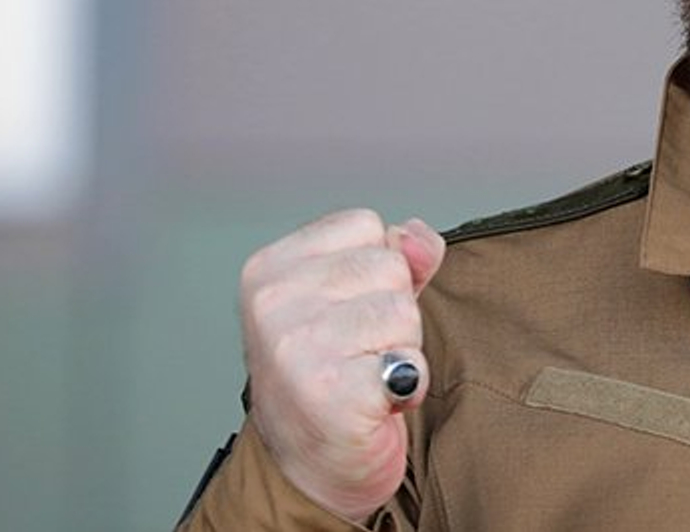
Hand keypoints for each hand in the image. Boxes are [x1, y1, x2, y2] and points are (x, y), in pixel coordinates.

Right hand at [239, 211, 444, 520]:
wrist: (314, 464)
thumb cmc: (334, 373)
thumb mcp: (357, 295)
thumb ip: (395, 254)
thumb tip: (419, 238)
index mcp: (270, 268)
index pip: (366, 225)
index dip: (379, 270)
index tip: (351, 310)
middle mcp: (272, 303)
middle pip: (391, 265)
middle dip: (395, 311)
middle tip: (361, 350)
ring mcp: (296, 348)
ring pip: (405, 311)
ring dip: (403, 349)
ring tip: (367, 373)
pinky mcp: (329, 392)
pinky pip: (409, 363)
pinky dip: (406, 386)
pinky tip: (374, 401)